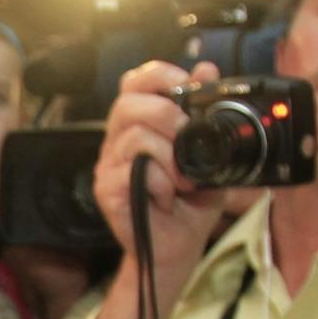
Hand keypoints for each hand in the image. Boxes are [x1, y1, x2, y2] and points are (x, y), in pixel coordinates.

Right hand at [90, 59, 229, 318]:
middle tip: (187, 139)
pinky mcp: (107, 191)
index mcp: (140, 126)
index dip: (157, 74)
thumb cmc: (191, 204)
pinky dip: (160, 182)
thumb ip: (205, 113)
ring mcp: (110, 167)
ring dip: (169, 157)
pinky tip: (168, 197)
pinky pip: (133, 171)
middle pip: (128, 102)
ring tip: (183, 180)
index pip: (134, 82)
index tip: (185, 85)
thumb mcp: (210, 153)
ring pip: (134, 136)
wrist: (180, 249)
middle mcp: (119, 141)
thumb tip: (206, 69)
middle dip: (167, 115)